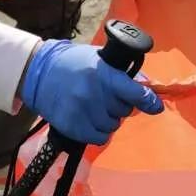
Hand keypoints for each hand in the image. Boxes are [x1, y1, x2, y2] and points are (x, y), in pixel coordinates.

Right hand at [20, 38, 161, 144]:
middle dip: (120, 105)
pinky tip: (90, 120)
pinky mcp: (71, 126)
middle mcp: (93, 93)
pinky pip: (99, 138)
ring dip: (109, 119)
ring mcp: (81, 111)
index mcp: (102, 73)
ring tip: (96, 108)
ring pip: (113, 126)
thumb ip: (121, 72)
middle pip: (124, 110)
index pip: (133, 91)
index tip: (156, 106)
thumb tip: (146, 85)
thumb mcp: (99, 58)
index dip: (148, 100)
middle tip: (107, 97)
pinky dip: (98, 132)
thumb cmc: (73, 62)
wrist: (39, 73)